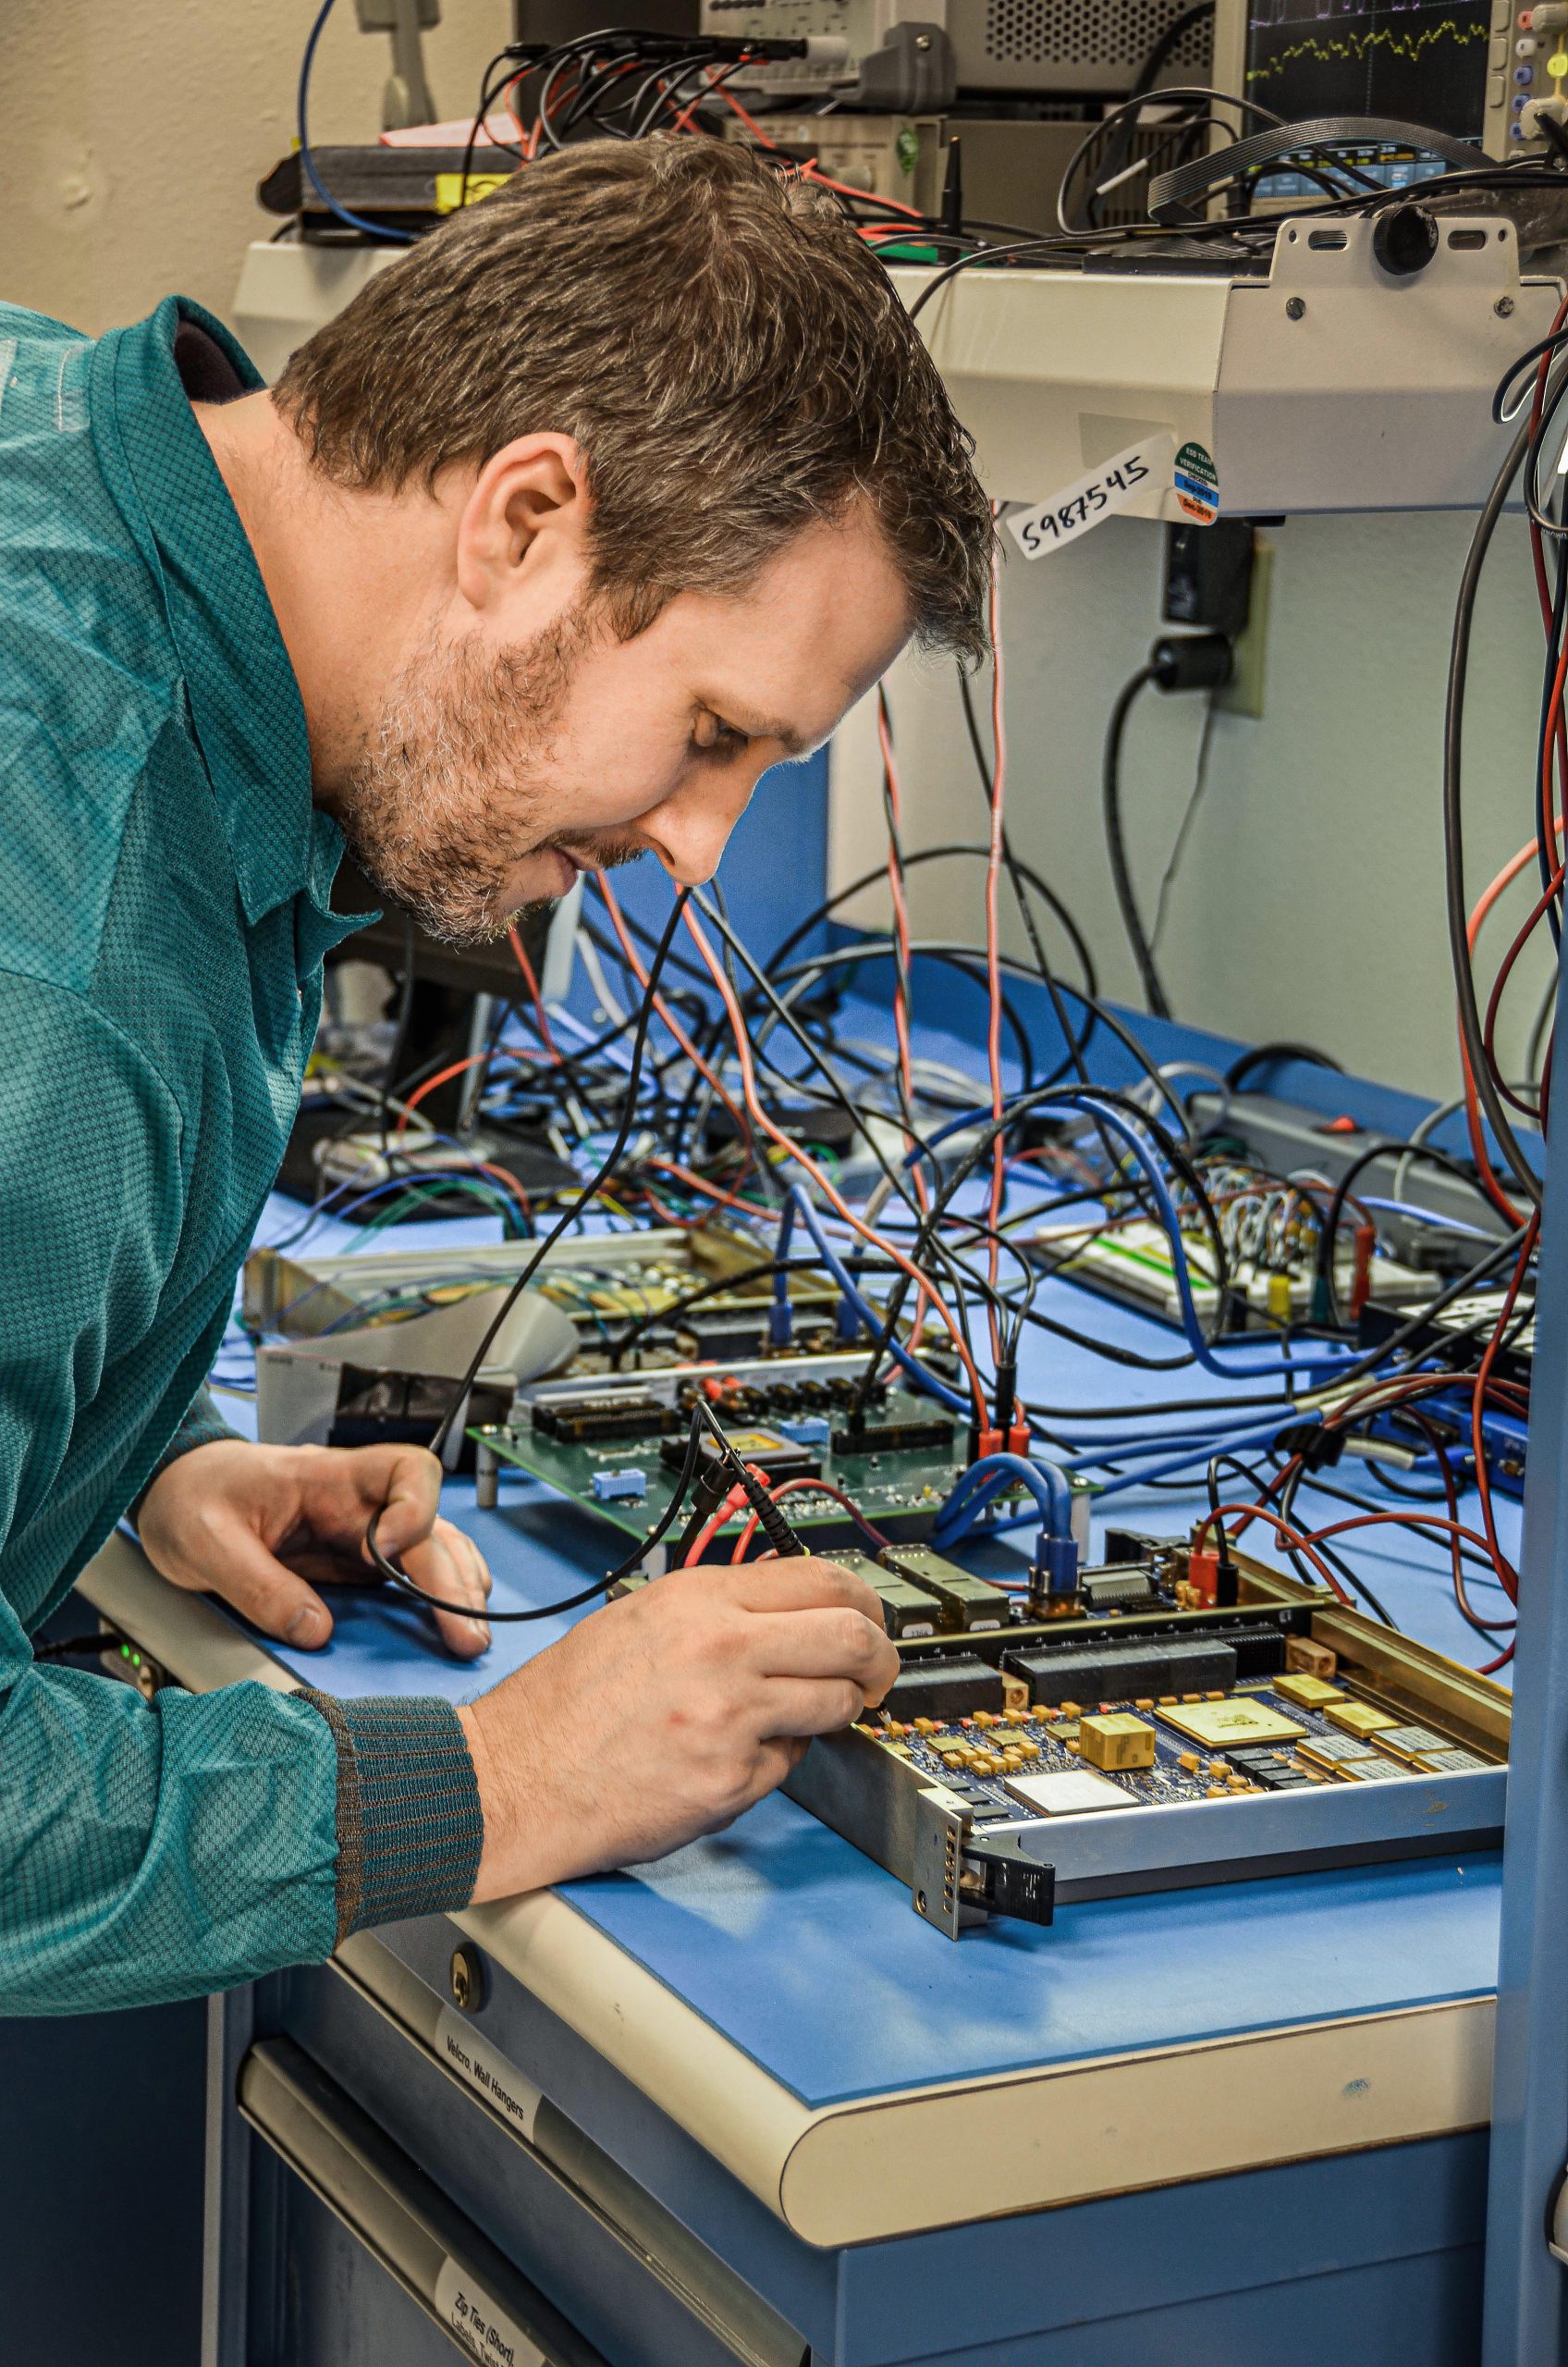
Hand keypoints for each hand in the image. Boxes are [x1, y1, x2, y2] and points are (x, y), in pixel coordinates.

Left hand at [136, 1440, 492, 1660]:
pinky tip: (450, 1621)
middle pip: (429, 1528)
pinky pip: (409, 1573)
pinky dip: (437, 1595)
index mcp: (325, 1478)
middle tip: (464, 1638)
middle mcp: (356, 1502)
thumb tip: (316, 1631)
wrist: (175, 1492)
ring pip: (433, 1549)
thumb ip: (258, 1586)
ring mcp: (359, 1532)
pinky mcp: (353, 1563)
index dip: (413, 1509)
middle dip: (451, 1581)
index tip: (385, 1554)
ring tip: (469, 1638)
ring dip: (457, 1589)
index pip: (405, 1469)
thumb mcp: (205, 1542)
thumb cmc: (191, 1500)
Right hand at [456, 1554, 898, 1899]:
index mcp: (697, 1599)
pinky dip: (779, 1758)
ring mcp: (732, 1718)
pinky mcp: (732, 1781)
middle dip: (880, 1656)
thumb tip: (785, 1614)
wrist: (512, 1780)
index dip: (864, 1602)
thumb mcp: (638, 1619)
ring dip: (835, 1710)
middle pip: (853, 1635)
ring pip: (838, 1702)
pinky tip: (734, 1754)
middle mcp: (722, 1649)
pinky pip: (792, 1761)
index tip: (870, 1620)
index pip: (823, 1578)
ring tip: (801, 1715)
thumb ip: (716, 1611)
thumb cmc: (560, 1707)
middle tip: (876, 1672)